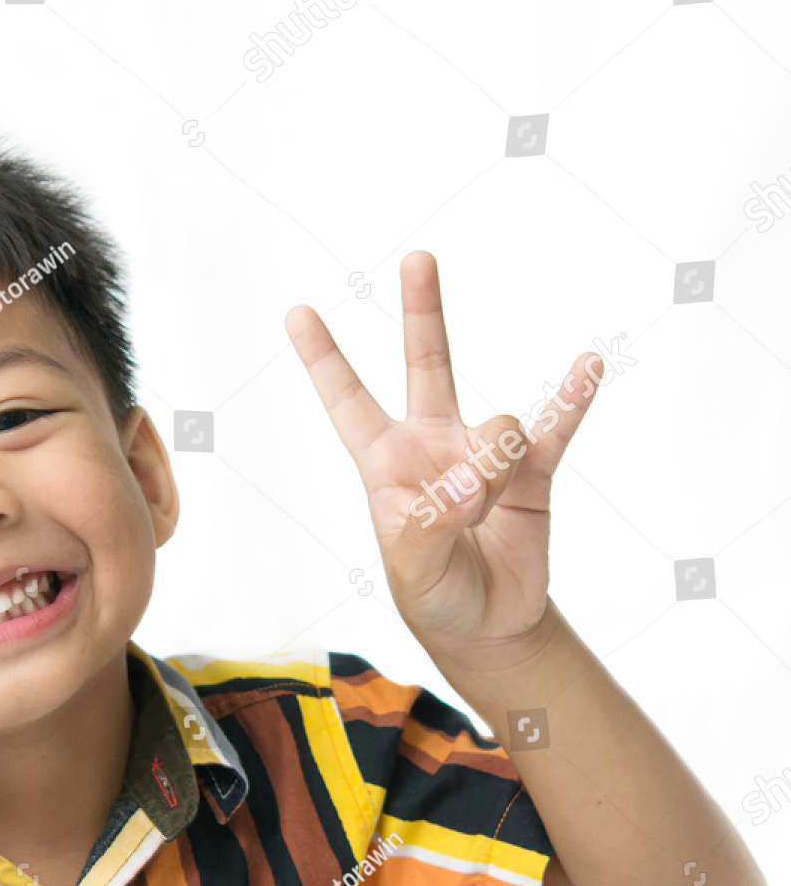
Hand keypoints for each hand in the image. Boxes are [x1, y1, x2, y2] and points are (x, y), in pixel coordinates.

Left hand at [286, 251, 600, 666]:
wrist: (487, 627)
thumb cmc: (434, 595)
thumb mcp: (412, 569)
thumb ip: (433, 522)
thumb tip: (473, 479)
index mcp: (386, 465)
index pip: (349, 402)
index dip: (324, 360)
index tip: (297, 313)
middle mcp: (433, 444)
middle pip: (427, 363)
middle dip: (423, 311)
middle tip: (418, 259)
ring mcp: (485, 454)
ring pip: (499, 426)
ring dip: (496, 469)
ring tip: (487, 515)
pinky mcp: (533, 473)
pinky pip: (558, 427)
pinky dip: (572, 399)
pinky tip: (587, 367)